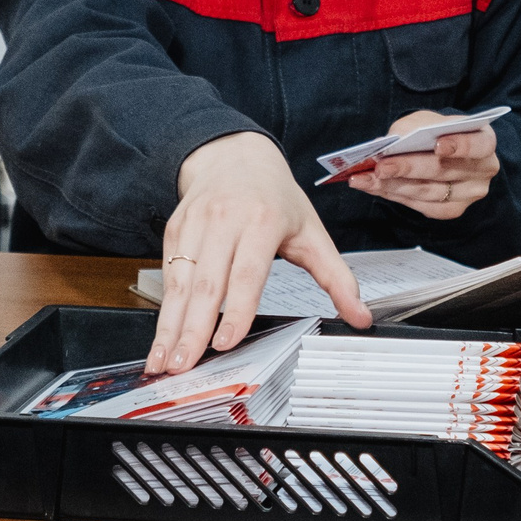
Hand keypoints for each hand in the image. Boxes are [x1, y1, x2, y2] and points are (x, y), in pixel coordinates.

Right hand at [149, 132, 372, 372]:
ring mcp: (195, 223)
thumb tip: (360, 316)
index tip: (225, 342)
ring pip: (179, 282)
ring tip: (163, 361)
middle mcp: (224, 220)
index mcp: (262, 220)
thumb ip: (336, 277)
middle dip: (192, 329)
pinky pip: (167, 272)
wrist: (236, 155)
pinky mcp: (174, 227)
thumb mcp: (312, 232)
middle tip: (183, 366)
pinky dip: (162, 308)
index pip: (247, 273)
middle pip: (206, 283)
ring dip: (169, 325)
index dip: (236, 310)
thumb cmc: (276, 198)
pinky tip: (161, 336)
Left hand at [349, 109, 499, 219]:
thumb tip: (385, 146)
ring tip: (366, 178)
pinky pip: (421, 206)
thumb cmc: (438, 132)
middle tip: (380, 165)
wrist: (448, 151)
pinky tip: (373, 186)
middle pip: (444, 171)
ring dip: (393, 185)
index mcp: (484, 141)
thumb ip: (411, 129)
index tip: (438, 145)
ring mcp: (469, 194)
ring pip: (428, 192)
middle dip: (408, 168)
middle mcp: (483, 170)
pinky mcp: (452, 210)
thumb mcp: (427, 120)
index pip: (478, 144)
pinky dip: (393, 195)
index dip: (460, 145)